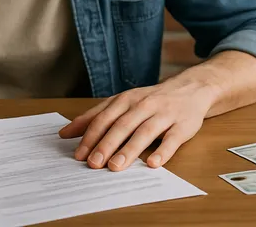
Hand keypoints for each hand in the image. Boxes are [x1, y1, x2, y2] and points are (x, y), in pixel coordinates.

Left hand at [58, 81, 213, 170]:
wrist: (190, 89)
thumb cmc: (151, 100)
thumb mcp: (122, 103)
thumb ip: (95, 117)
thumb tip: (65, 133)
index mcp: (126, 100)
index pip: (104, 118)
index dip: (90, 136)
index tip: (78, 154)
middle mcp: (143, 105)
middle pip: (122, 125)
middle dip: (106, 144)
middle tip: (93, 164)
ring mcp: (164, 114)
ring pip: (144, 132)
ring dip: (129, 150)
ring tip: (116, 166)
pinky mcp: (183, 125)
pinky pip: (173, 139)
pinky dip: (163, 151)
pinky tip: (153, 163)